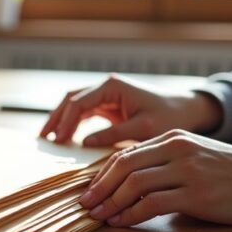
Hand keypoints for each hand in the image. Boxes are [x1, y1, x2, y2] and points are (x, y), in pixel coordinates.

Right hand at [39, 74, 222, 145]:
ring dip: (60, 120)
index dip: (65, 122)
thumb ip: (113, 134)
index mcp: (112, 87)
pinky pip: (83, 112)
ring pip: (73, 104)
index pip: (79, 103)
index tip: (59, 142)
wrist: (187, 111)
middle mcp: (106, 87)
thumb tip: (84, 144)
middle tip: (44, 140)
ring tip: (48, 139)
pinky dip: (71, 123)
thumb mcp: (143, 128)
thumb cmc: (169, 118)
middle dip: (56, 119)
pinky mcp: (108, 105)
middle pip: (71, 100)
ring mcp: (106, 95)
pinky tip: (63, 138)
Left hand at [80, 129, 231, 226]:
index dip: (103, 174)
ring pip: (133, 184)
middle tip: (85, 205)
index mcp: (174, 138)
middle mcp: (178, 149)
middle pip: (123, 166)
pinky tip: (121, 222)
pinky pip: (151, 203)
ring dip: (110, 203)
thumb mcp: (196, 157)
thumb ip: (165, 162)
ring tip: (99, 217)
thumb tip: (129, 183)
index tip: (90, 191)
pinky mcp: (196, 194)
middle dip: (99, 188)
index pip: (126, 154)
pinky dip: (130, 214)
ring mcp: (187, 170)